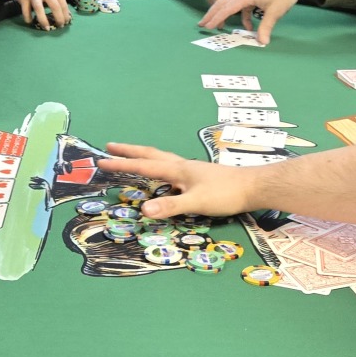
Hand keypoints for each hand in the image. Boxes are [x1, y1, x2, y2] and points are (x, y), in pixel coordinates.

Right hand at [0, 0, 71, 30]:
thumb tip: (65, 14)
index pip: (63, 3)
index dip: (66, 15)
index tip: (66, 22)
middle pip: (55, 6)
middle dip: (59, 18)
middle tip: (60, 26)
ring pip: (39, 9)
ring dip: (43, 20)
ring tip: (46, 28)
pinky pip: (26, 11)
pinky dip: (28, 18)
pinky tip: (30, 21)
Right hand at [99, 143, 261, 219]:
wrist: (254, 187)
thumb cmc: (226, 193)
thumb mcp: (196, 203)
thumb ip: (171, 207)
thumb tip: (143, 210)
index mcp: (177, 170)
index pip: (144, 166)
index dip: (122, 164)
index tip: (102, 161)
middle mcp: (182, 166)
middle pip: (150, 155)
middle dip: (129, 152)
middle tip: (109, 147)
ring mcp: (191, 170)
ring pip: (161, 159)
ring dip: (143, 157)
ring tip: (132, 157)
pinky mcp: (199, 176)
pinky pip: (171, 168)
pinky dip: (159, 167)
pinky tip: (164, 177)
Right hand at [199, 0, 324, 43]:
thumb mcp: (275, 12)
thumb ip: (266, 27)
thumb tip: (261, 42)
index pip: (226, 8)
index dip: (216, 18)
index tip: (207, 26)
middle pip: (223, 3)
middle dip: (212, 14)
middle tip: (202, 24)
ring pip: (230, 2)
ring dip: (224, 13)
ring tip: (218, 25)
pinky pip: (242, 4)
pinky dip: (241, 14)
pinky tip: (248, 25)